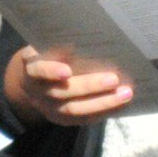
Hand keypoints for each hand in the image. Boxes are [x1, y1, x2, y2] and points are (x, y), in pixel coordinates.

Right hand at [4, 43, 133, 126]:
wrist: (31, 82)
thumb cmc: (46, 56)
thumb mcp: (45, 47)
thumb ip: (59, 44)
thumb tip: (89, 36)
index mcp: (32, 69)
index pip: (38, 70)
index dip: (51, 71)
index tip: (67, 71)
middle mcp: (38, 92)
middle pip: (62, 92)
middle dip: (89, 86)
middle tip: (114, 79)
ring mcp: (49, 108)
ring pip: (74, 110)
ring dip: (102, 103)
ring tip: (125, 94)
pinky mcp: (61, 120)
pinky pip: (83, 119)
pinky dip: (103, 111)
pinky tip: (121, 104)